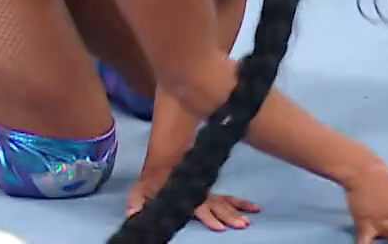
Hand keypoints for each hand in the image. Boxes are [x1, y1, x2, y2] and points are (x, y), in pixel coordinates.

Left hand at [127, 174, 259, 231]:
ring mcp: (208, 194)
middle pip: (217, 208)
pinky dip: (242, 203)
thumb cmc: (152, 181)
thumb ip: (137, 204)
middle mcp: (199, 196)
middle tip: (240, 225)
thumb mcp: (140, 192)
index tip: (219, 227)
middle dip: (228, 217)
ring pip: (226, 203)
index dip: (208, 218)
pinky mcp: (212, 193)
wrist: (164, 160)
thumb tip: (132, 215)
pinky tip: (254, 208)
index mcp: (184, 197)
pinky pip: (230, 198)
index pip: (198, 209)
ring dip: (238, 212)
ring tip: (249, 220)